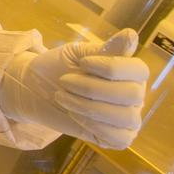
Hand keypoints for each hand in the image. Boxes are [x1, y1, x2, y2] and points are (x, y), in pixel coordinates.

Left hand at [0, 29, 148, 149]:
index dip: (112, 67)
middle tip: (65, 81)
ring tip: (63, 97)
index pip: (140, 70)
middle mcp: (134, 94)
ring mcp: (128, 118)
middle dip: (93, 88)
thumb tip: (131, 35)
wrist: (33, 89)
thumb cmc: (57, 67)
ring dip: (88, 107)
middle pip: (132, 94)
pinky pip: (119, 138)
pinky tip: (74, 114)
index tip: (82, 63)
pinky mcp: (116, 137)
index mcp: (128, 71)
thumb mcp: (76, 53)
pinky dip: (94, 126)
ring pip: (126, 117)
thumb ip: (104, 49)